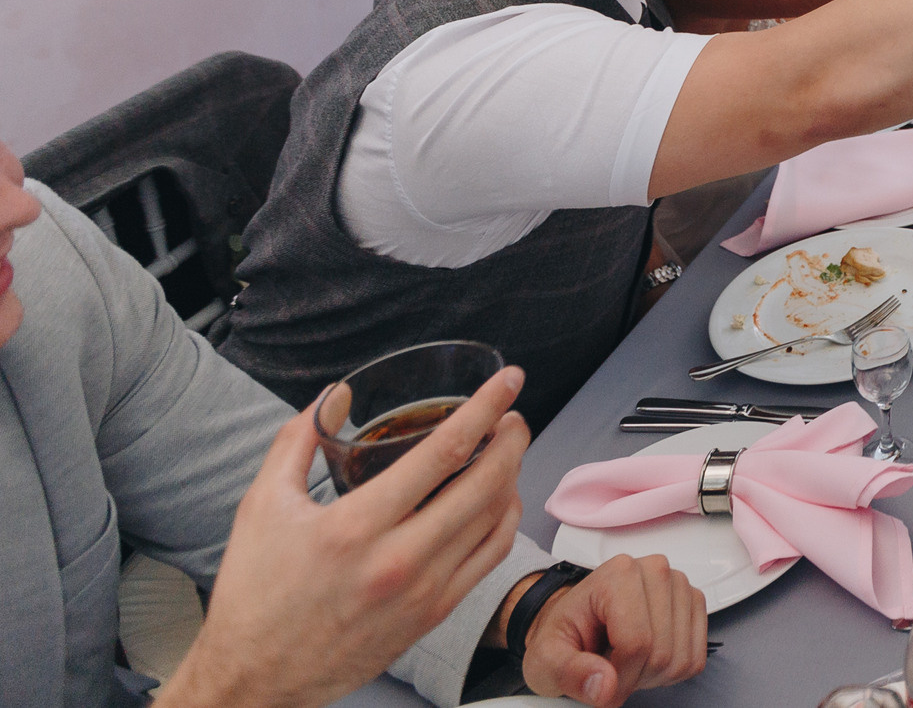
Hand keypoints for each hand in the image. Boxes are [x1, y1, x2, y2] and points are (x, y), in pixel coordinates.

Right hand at [158, 368, 531, 707]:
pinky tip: (499, 500)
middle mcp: (398, 560)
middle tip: (513, 414)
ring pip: (495, 521)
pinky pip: (490, 558)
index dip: (485, 408)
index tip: (508, 380)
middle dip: (511, 438)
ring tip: (506, 451)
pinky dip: (505, 520)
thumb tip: (335, 394)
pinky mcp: (432, 615)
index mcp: (355, 526)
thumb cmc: (255, 593)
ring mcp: (422, 591)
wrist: (254, 676)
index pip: (443, 452)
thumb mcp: (261, 507)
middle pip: (485, 484)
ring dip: (512, 476)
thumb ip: (297, 441)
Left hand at [516, 553, 707, 705]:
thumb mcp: (546, 659)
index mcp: (619, 575)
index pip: (636, 644)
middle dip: (634, 677)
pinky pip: (695, 659)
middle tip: (610, 668)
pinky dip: (671, 671)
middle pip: (661, 653)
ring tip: (626, 660)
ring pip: (680, 659)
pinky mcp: (694, 604)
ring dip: (653, 675)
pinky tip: (647, 657)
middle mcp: (656, 572)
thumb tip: (605, 686)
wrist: (577, 620)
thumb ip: (570, 672)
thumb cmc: (566, 633)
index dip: (618, 678)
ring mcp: (680, 586)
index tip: (599, 680)